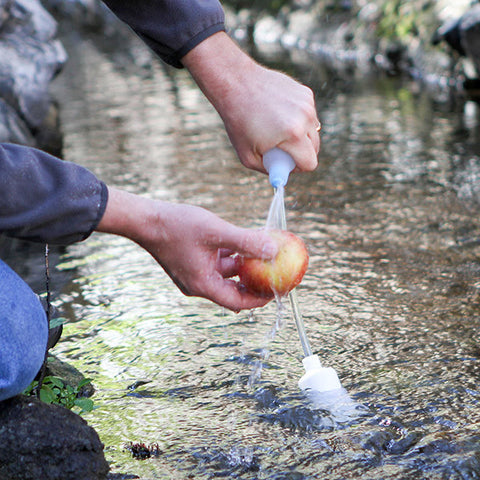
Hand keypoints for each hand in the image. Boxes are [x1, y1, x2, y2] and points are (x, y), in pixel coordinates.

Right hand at [97, 188, 277, 310]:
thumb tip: (274, 250)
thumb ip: (246, 241)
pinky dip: (231, 255)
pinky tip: (242, 241)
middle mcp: (199, 283)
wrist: (145, 219)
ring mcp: (194, 273)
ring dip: (243, 265)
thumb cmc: (177, 226)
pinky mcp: (192, 261)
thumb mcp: (216, 232)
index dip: (259, 299)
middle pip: (233, 290)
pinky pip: (217, 263)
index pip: (238, 302)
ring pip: (226, 274)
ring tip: (262, 253)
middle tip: (274, 273)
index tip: (277, 290)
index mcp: (203, 285)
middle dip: (254, 282)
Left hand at [182, 32, 319, 172]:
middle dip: (301, 153)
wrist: (236, 83)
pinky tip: (280, 113)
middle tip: (282, 149)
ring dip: (301, 135)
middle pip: (315, 148)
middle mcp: (305, 118)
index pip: (310, 163)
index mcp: (293, 135)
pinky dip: (298, 119)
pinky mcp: (306, 93)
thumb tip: (281, 175)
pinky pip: (308, 115)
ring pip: (313, 131)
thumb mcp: (247, 156)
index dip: (298, 167)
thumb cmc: (238, 122)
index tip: (286, 163)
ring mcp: (307, 104)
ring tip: (278, 129)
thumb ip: (267, 169)